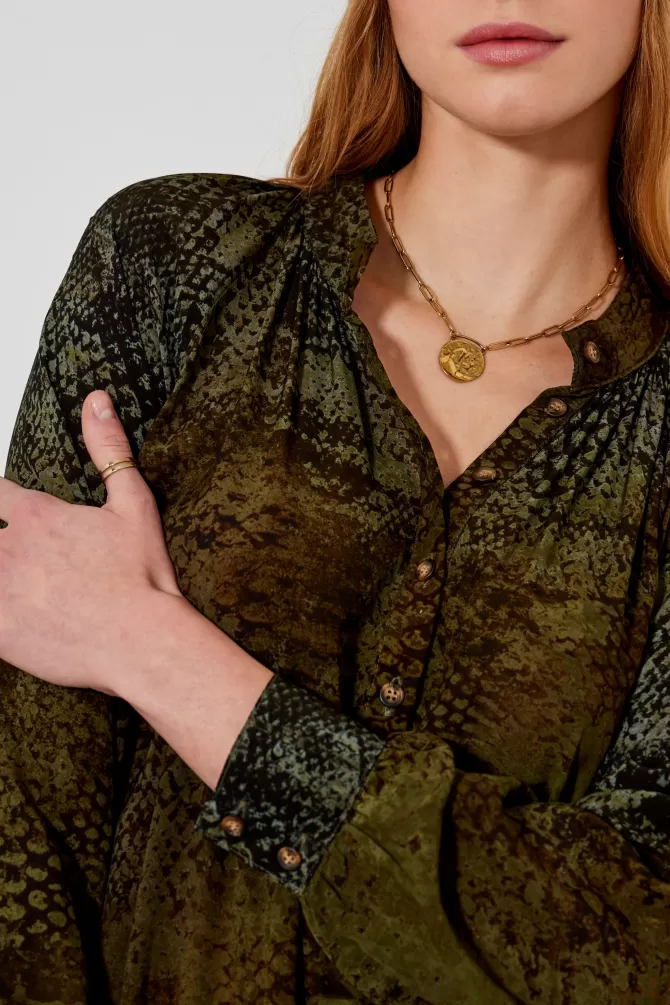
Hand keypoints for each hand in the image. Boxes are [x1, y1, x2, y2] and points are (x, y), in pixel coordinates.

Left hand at [0, 390, 183, 694]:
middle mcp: (8, 548)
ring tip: (18, 580)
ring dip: (1, 569)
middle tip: (23, 555)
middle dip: (2, 538)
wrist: (142, 642)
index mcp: (35, 514)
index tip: (11, 512)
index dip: (3, 502)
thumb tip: (97, 400)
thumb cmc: (142, 577)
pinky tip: (13, 611)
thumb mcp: (133, 504)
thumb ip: (109, 449)